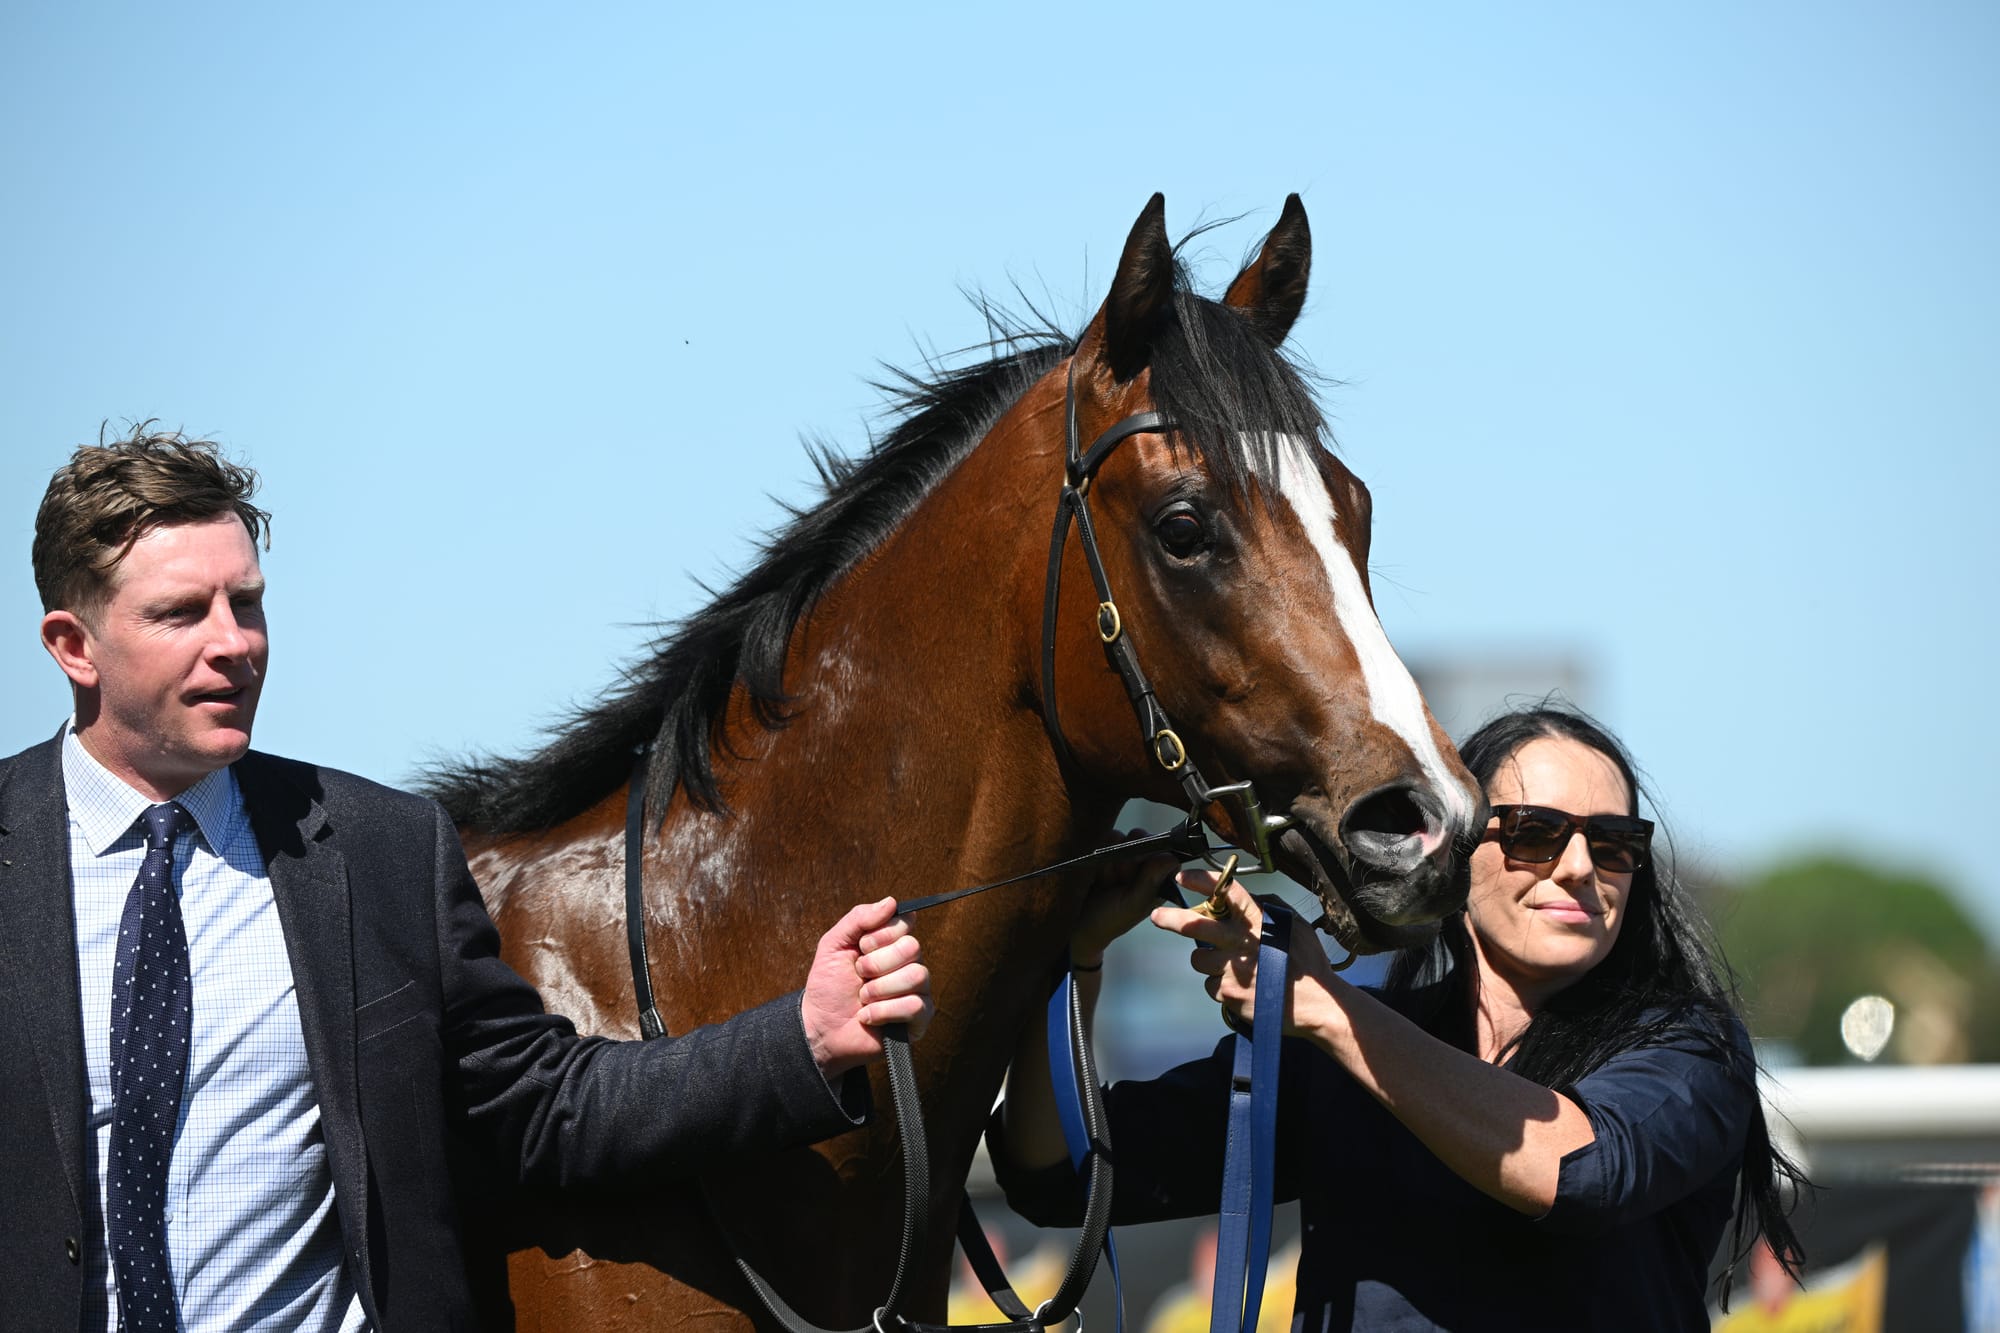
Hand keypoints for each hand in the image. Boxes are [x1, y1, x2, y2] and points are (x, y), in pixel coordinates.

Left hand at [801, 897, 932, 1079]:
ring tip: (863, 999)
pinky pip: (915, 1006)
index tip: (861, 948)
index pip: (905, 923)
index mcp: (891, 944)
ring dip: (878, 989)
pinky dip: (883, 1012)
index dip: (880, 935)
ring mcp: (918, 992)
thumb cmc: (828, 987)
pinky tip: (869, 1017)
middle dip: (876, 964)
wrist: (820, 1028)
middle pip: (912, 947)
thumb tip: (891, 902)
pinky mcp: (920, 1019)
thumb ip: (859, 918)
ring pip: (916, 975)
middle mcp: (909, 964)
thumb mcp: (834, 944)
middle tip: (860, 976)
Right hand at [1070, 831, 1181, 964]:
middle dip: (1126, 860)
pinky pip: (1103, 836)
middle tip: (1117, 882)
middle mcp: (1143, 862)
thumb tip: (1170, 858)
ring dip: (1109, 860)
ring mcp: (1123, 853)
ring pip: (1120, 837)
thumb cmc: (1109, 919)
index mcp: (1158, 877)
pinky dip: (1096, 854)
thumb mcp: (1132, 905)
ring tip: (1104, 881)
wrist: (1076, 924)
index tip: (1133, 877)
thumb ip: (1151, 882)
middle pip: (1141, 839)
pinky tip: (1094, 873)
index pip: (1163, 851)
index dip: (1147, 859)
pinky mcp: (1104, 848)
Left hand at [1149, 872, 1341, 1037]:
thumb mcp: (1294, 925)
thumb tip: (1249, 899)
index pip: (1225, 891)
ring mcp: (1232, 969)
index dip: (1201, 881)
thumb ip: (1268, 909)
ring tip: (1231, 967)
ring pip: (1199, 960)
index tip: (1183, 876)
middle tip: (1157, 917)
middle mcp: (1241, 941)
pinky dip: (1220, 986)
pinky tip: (1241, 988)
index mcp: (1258, 920)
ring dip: (1207, 962)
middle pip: (1194, 926)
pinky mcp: (1228, 994)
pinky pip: (1210, 986)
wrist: (1318, 1005)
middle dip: (1171, 919)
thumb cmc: (1309, 964)